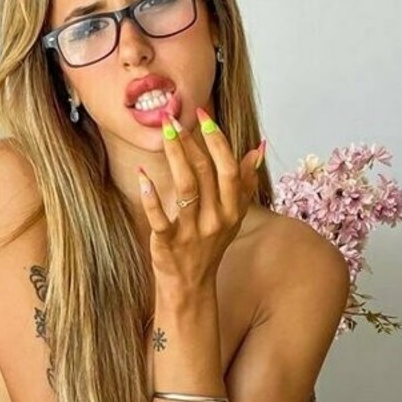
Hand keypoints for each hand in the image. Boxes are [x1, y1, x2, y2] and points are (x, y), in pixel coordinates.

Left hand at [138, 110, 264, 287]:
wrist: (191, 286)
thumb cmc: (210, 246)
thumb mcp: (233, 215)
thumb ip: (244, 181)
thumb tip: (259, 147)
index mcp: (232, 209)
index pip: (228, 167)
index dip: (216, 139)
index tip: (203, 114)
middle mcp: (216, 219)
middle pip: (206, 171)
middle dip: (190, 140)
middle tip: (172, 118)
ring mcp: (192, 232)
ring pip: (186, 187)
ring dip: (174, 156)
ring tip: (164, 134)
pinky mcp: (168, 243)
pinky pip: (159, 217)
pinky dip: (150, 195)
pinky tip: (142, 175)